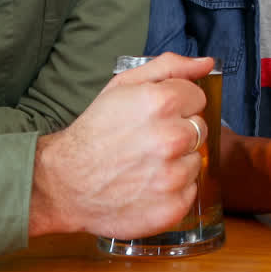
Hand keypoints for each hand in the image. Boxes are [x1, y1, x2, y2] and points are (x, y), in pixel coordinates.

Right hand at [28, 53, 214, 237]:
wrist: (64, 182)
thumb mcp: (123, 85)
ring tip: (145, 165)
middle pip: (200, 129)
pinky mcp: (173, 207)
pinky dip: (173, 190)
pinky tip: (147, 186)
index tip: (156, 116)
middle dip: (179, 132)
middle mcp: (171, 138)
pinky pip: (190, 191)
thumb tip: (206, 63)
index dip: (177, 105)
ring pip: (196, 161)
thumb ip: (169, 67)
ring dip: (177, 162)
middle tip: (148, 141)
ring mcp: (173, 177)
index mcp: (162, 103)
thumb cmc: (95, 131)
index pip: (198, 98)